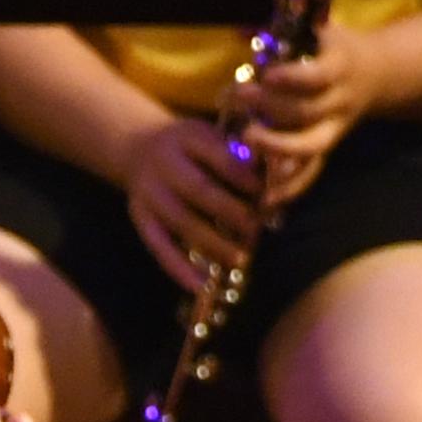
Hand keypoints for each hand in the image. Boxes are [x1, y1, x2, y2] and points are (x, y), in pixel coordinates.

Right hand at [125, 118, 260, 289]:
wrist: (138, 148)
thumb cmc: (191, 147)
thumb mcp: (212, 135)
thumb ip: (241, 153)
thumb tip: (283, 174)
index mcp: (188, 137)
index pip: (220, 158)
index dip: (246, 179)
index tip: (268, 195)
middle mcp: (164, 163)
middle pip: (200, 190)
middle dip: (233, 213)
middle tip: (257, 231)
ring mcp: (149, 193)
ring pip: (183, 222)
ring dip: (214, 244)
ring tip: (241, 259)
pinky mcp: (140, 218)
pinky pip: (159, 247)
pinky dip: (179, 269)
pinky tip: (201, 286)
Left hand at [237, 32, 370, 206]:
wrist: (378, 73)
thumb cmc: (337, 48)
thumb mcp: (323, 30)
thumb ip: (287, 30)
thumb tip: (241, 29)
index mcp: (340, 67)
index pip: (318, 76)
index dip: (293, 78)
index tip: (268, 74)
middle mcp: (340, 101)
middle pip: (307, 112)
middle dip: (271, 108)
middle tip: (239, 98)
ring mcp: (335, 128)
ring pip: (310, 147)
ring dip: (276, 148)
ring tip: (246, 139)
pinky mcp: (328, 148)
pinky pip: (312, 173)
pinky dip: (290, 188)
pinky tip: (266, 199)